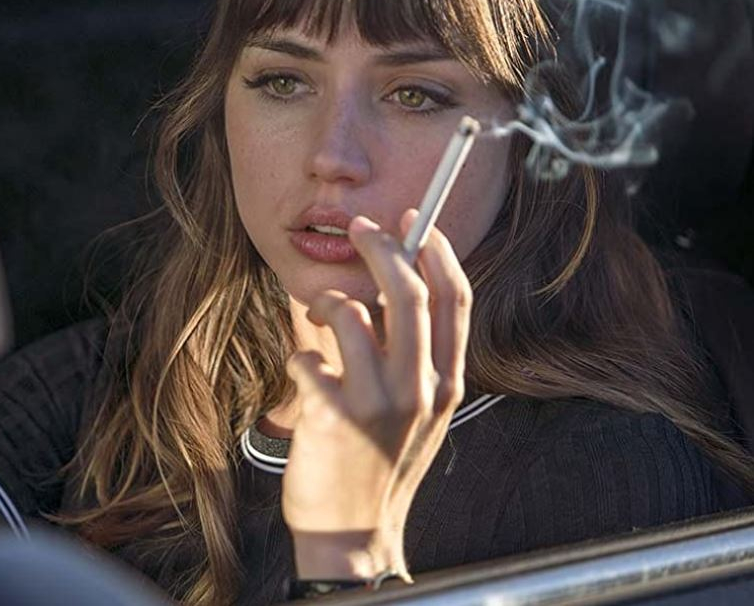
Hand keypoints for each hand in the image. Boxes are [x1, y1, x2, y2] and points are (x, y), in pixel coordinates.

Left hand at [281, 209, 468, 579]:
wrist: (354, 532)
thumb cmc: (382, 464)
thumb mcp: (421, 413)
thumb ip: (418, 358)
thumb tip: (394, 290)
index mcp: (446, 384)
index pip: (455, 301)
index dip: (438, 252)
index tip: (417, 222)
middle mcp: (418, 389)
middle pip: (407, 293)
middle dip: (382, 247)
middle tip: (362, 227)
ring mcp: (376, 402)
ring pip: (350, 314)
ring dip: (327, 302)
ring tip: (318, 315)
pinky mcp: (331, 415)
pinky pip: (307, 356)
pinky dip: (300, 357)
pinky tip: (305, 377)